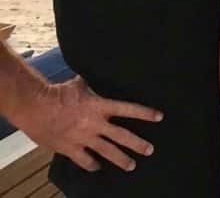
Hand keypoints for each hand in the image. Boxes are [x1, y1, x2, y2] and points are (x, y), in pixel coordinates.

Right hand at [18, 76, 161, 171]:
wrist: (35, 107)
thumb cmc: (57, 93)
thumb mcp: (79, 84)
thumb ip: (91, 85)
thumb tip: (95, 77)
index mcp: (100, 106)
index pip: (128, 109)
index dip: (145, 113)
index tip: (159, 117)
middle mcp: (95, 124)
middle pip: (122, 136)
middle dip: (138, 144)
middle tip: (149, 150)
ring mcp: (83, 138)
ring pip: (107, 152)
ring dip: (121, 159)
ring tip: (131, 165)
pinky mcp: (70, 148)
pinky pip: (84, 160)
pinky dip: (91, 165)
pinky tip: (97, 168)